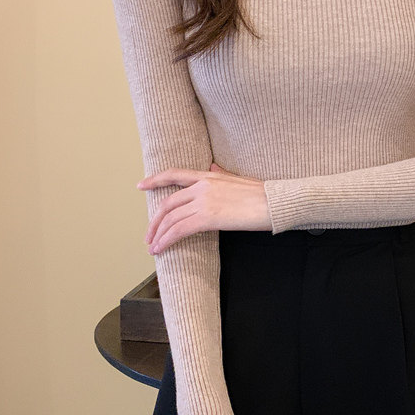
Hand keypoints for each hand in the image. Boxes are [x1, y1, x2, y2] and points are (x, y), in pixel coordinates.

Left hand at [138, 162, 271, 252]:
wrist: (274, 202)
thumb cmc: (262, 193)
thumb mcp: (238, 178)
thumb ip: (221, 174)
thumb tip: (212, 166)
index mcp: (209, 176)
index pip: (175, 175)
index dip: (155, 180)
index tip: (141, 185)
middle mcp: (202, 186)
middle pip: (168, 203)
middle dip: (155, 221)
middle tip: (148, 235)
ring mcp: (204, 201)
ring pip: (171, 218)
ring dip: (158, 234)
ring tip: (153, 247)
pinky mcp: (208, 217)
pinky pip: (179, 230)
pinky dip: (166, 240)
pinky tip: (161, 248)